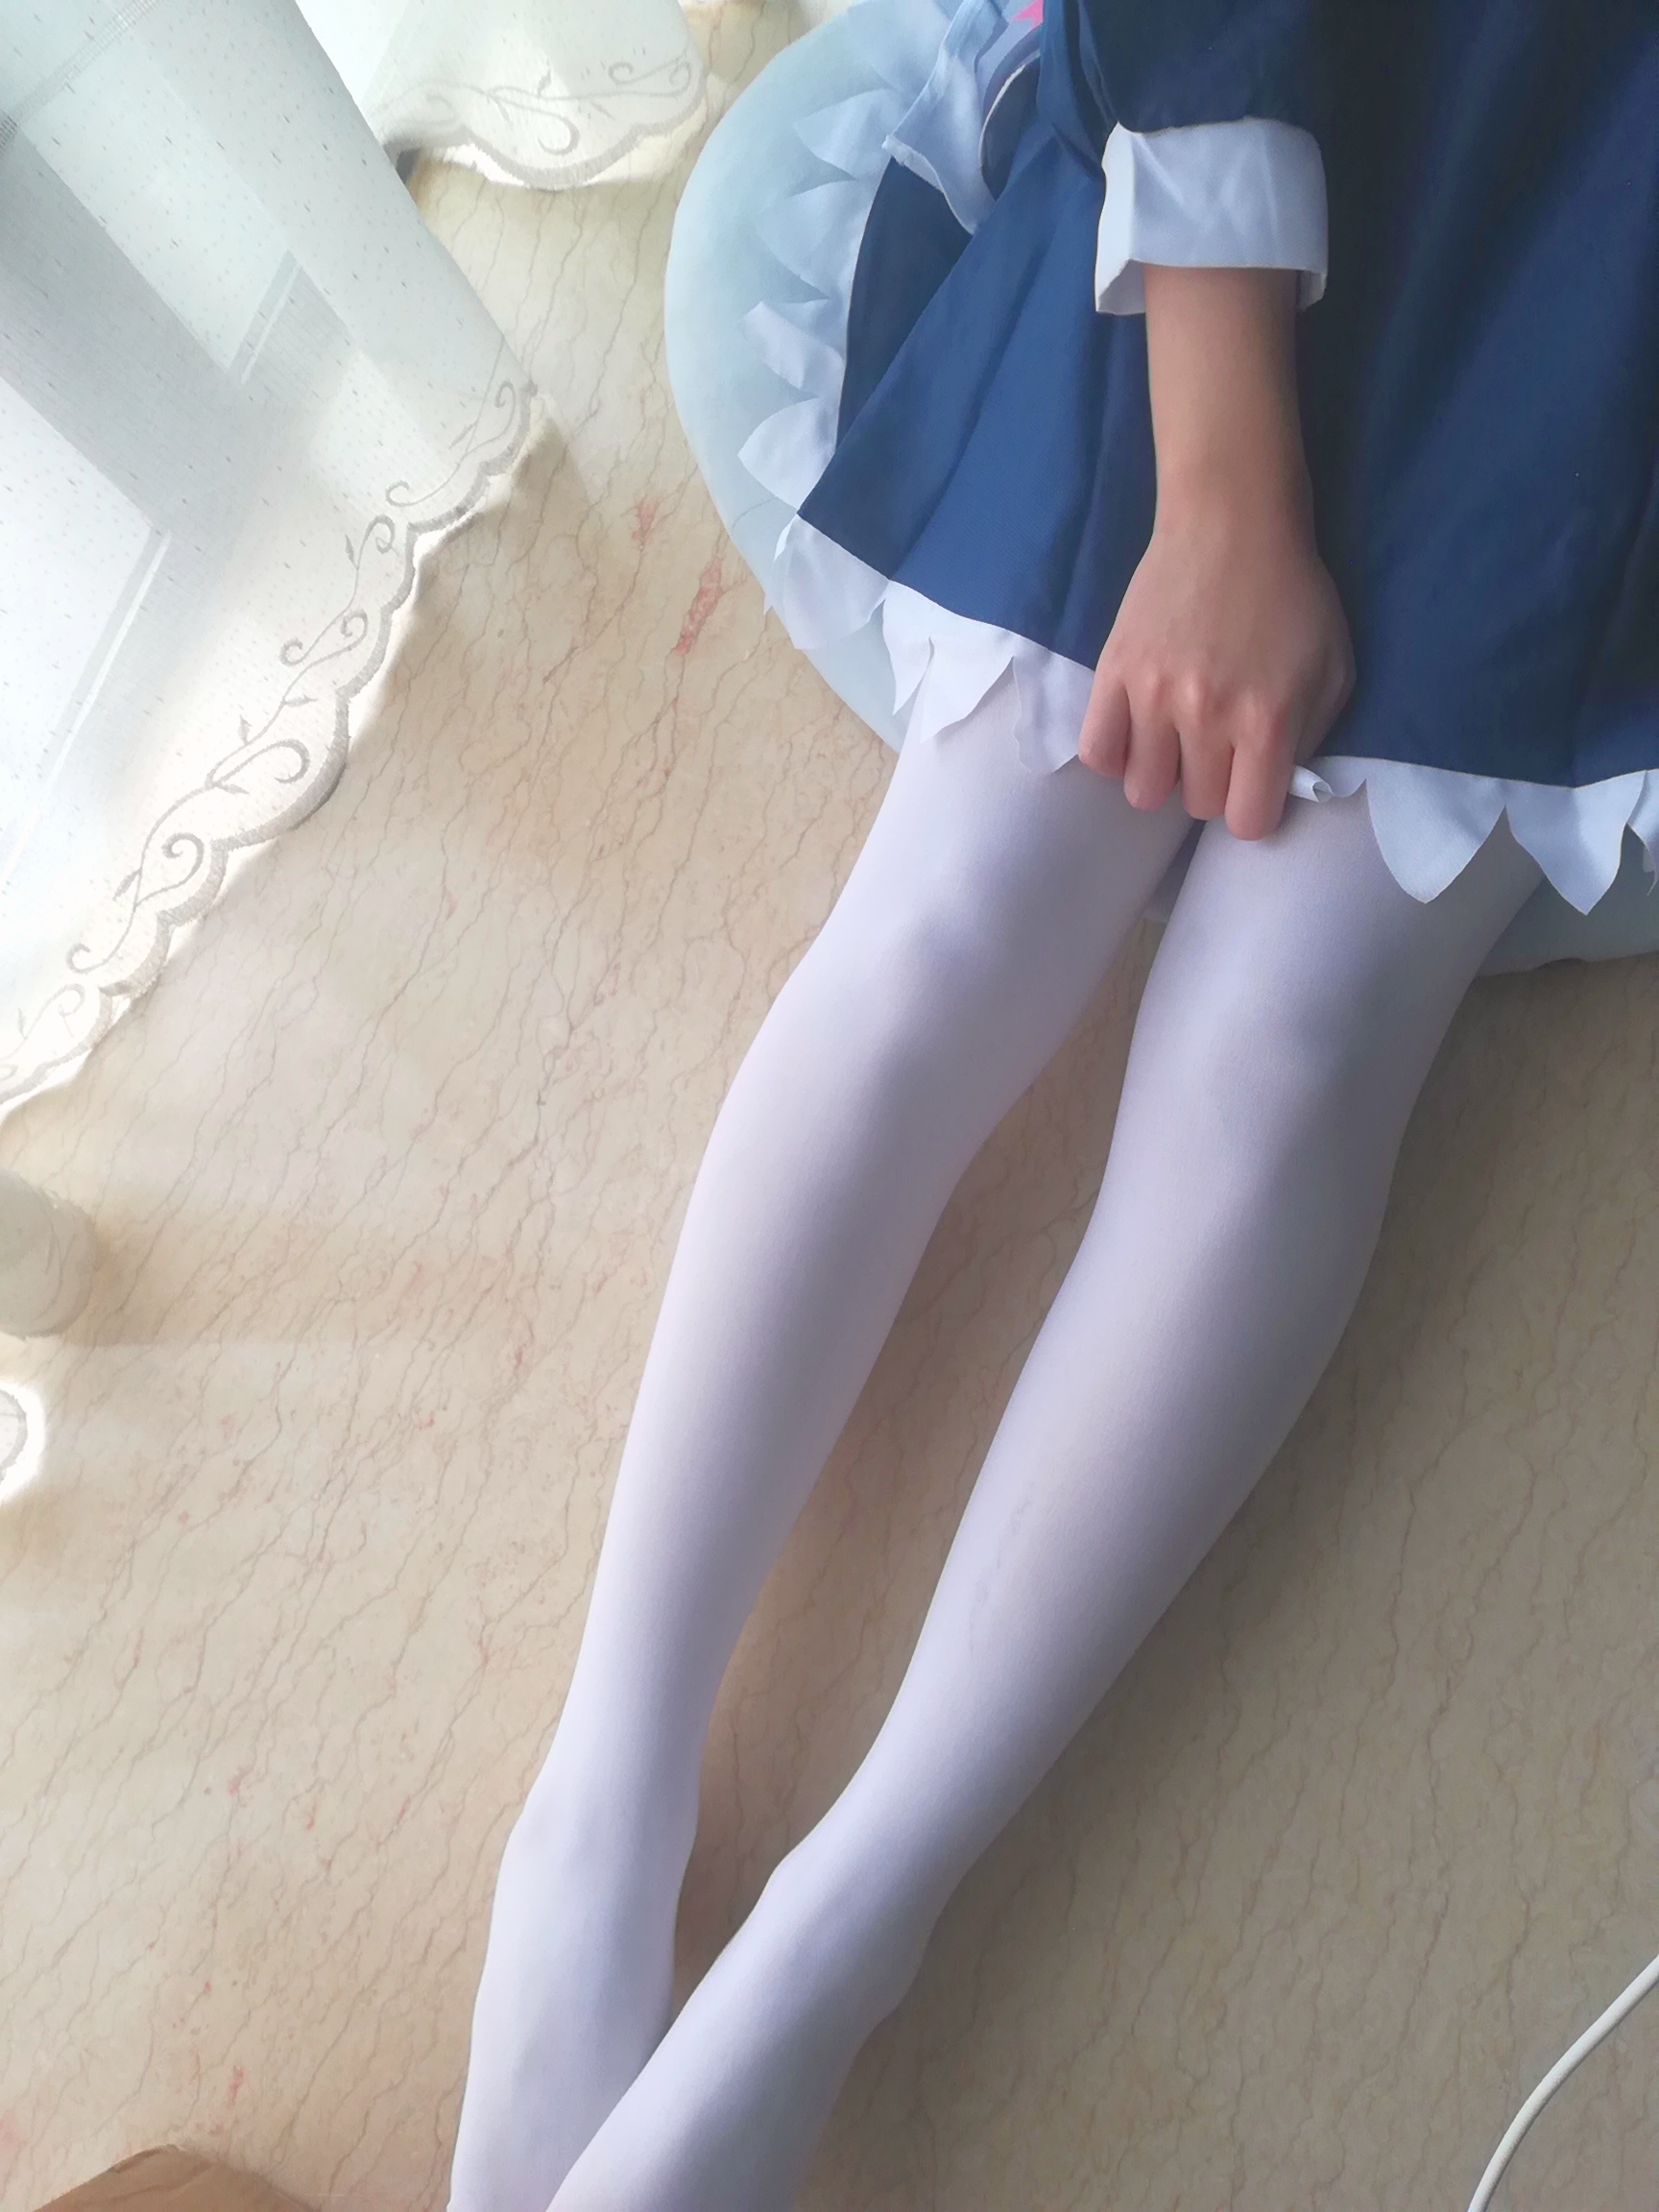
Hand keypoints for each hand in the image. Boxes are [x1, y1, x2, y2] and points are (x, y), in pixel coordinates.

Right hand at [1078, 485, 1353, 838]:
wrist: (1233, 523)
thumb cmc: (1292, 596)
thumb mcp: (1334, 669)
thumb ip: (1311, 737)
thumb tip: (1276, 783)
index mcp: (1267, 722)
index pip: (1247, 821)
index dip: (1252, 808)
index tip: (1251, 782)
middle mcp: (1206, 717)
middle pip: (1195, 806)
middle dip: (1210, 784)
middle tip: (1216, 746)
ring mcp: (1153, 697)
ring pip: (1143, 790)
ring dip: (1162, 775)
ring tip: (1173, 742)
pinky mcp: (1114, 673)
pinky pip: (1098, 752)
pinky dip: (1116, 754)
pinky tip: (1136, 733)